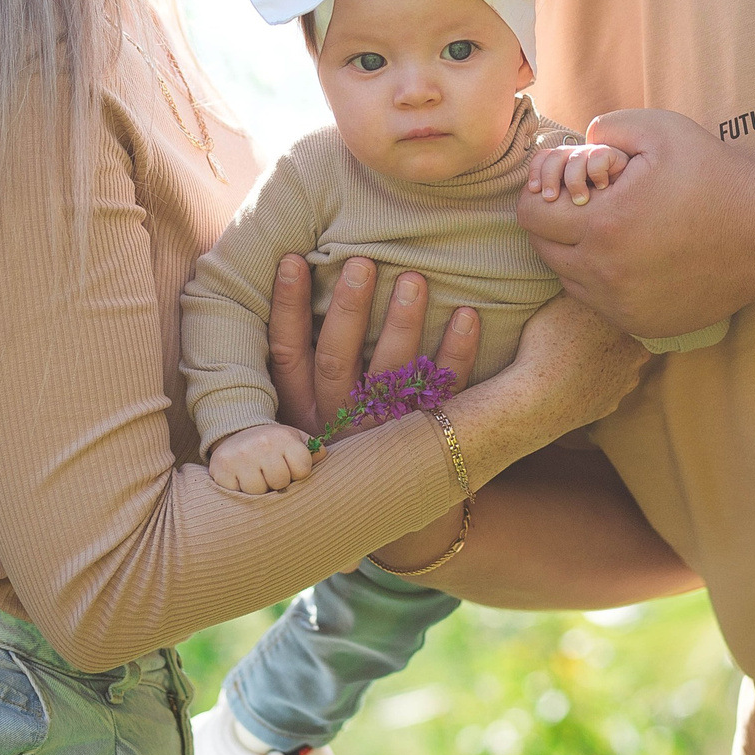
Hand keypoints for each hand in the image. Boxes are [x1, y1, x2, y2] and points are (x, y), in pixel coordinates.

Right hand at [207, 423, 317, 494]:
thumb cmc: (272, 443)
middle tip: (270, 473)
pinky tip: (240, 478)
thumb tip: (321, 458)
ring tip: (256, 476)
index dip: (297, 474)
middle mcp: (262, 444)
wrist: (235, 431)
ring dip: (258, 489)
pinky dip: (239, 491)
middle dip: (277, 483)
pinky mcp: (221, 469)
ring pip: (258, 492)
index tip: (289, 467)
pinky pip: (237, 494)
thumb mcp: (294, 440)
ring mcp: (240, 457)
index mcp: (284, 437)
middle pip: (280, 483)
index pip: (302, 470)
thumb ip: (313, 451)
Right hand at [266, 254, 480, 439]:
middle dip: (349, 310)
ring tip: (413, 280)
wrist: (386, 494)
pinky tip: (466, 315)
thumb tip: (294, 272)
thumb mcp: (306, 401)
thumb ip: (300, 354)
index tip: (295, 260)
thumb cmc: (341, 427)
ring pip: (391, 374)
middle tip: (362, 263)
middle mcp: (340, 418)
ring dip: (402, 324)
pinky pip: (446, 391)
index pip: (288, 353)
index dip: (288, 307)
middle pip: (337, 360)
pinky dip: (457, 353)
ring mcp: (386, 429)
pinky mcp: (430, 433)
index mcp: (302, 407)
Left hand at [517, 109, 754, 339]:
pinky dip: (607, 281)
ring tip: (619, 230)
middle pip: (544, 250)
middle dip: (558, 224)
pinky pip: (601, 303)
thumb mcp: (661, 129)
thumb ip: (606, 128)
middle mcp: (606, 275)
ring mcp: (624, 306)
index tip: (569, 184)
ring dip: (580, 254)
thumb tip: (577, 144)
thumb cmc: (715, 176)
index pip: (530, 216)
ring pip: (570, 280)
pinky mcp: (643, 324)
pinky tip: (638, 257)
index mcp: (604, 226)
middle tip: (594, 204)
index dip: (542, 194)